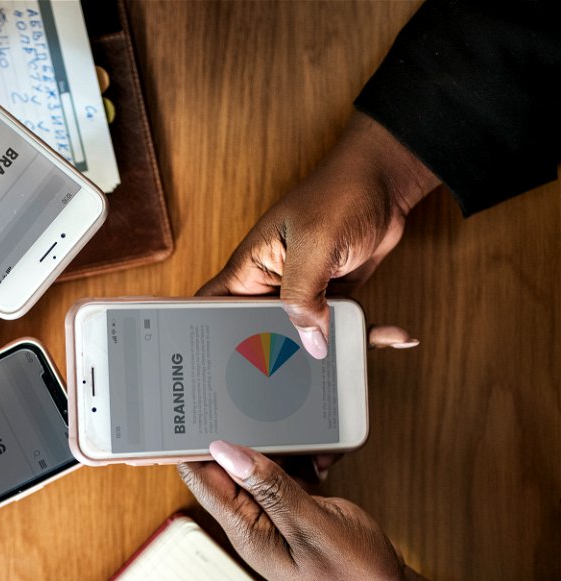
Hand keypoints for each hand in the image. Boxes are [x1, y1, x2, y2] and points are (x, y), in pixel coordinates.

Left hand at [180, 441, 551, 580]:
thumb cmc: (354, 577)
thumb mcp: (314, 527)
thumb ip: (271, 489)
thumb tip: (225, 452)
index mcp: (245, 530)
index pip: (202, 479)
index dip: (191, 445)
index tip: (194, 410)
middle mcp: (250, 521)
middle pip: (228, 467)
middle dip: (247, 439)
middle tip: (266, 414)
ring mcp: (271, 515)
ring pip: (260, 466)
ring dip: (282, 450)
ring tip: (311, 447)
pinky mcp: (291, 509)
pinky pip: (284, 474)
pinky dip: (301, 462)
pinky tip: (321, 463)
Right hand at [199, 113, 439, 358]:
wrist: (386, 182)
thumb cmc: (340, 196)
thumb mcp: (315, 246)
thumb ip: (303, 296)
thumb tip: (310, 344)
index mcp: (249, 269)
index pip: (211, 306)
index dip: (207, 335)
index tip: (217, 365)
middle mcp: (270, 284)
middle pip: (259, 332)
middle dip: (278, 357)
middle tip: (300, 377)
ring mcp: (300, 292)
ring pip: (303, 336)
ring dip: (332, 349)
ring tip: (357, 358)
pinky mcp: (329, 296)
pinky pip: (339, 325)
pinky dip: (365, 333)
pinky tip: (394, 335)